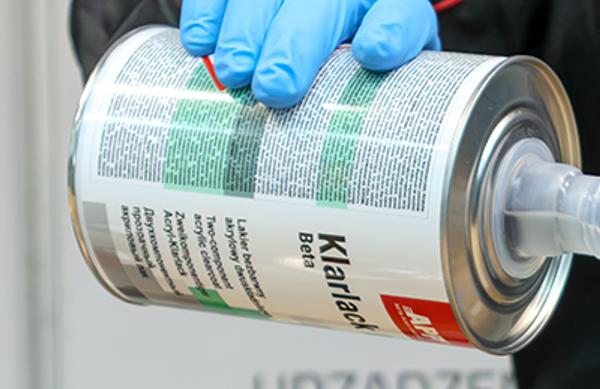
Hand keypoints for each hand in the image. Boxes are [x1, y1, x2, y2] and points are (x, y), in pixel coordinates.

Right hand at [179, 0, 440, 108]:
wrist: (342, 35)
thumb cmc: (363, 71)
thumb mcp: (387, 91)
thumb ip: (381, 109)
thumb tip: (367, 163)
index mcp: (392, 10)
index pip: (399, 15)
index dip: (389, 31)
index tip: (373, 55)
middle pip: (323, 4)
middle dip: (294, 45)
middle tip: (273, 89)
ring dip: (246, 32)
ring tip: (232, 73)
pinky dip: (207, 12)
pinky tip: (200, 44)